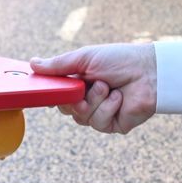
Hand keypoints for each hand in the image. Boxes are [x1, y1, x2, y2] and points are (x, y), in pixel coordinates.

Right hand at [31, 42, 157, 134]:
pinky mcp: (114, 124)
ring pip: (82, 117)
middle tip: (82, 86)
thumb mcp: (84, 58)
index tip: (50, 90)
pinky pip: (99, 123)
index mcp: (81, 83)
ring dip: (94, 100)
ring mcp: (101, 113)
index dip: (55, 94)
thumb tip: (32, 63)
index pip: (59, 95)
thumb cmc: (119, 60)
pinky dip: (107, 108)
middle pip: (67, 109)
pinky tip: (118, 98)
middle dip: (74, 98)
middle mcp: (89, 99)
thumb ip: (59, 65)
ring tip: (107, 87)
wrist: (148, 71)